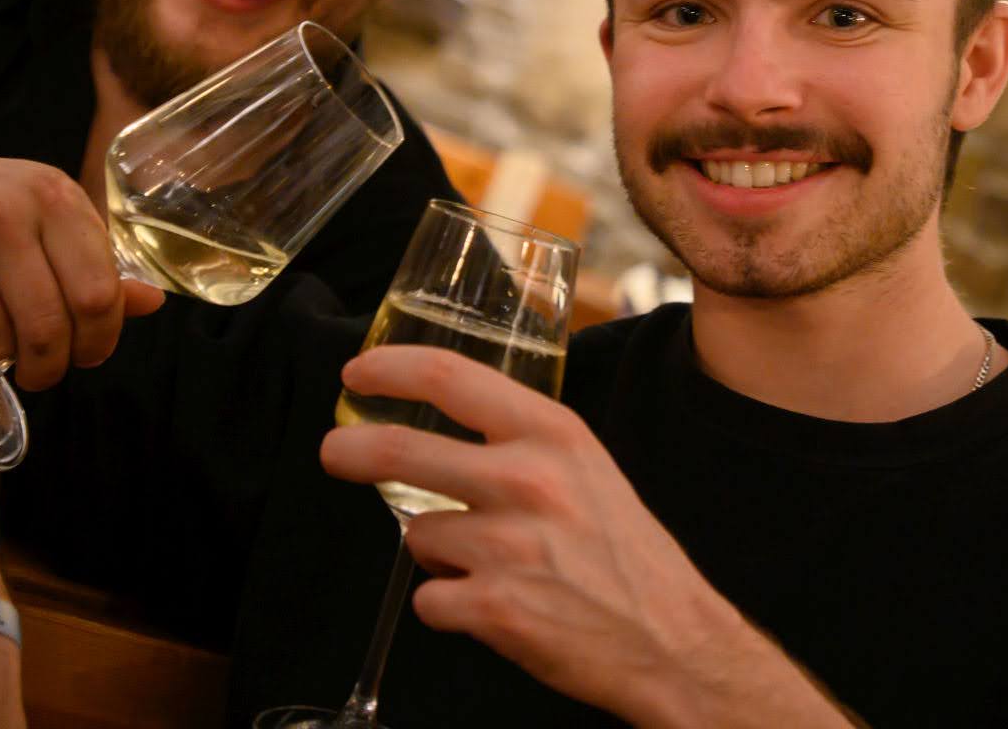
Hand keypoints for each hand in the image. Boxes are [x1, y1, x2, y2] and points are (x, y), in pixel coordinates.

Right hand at [0, 131, 162, 388]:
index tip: (90, 354)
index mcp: (52, 196)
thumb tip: (152, 304)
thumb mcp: (44, 213)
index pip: (99, 292)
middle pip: (48, 328)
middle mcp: (2, 215)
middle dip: (50, 367)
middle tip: (42, 371)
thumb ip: (97, 260)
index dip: (101, 339)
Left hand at [322, 346, 823, 727]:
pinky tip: (496, 608)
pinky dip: (451, 608)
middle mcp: (526, 478)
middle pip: (401, 449)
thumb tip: (448, 431)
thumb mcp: (586, 466)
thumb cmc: (627, 552)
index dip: (389, 368)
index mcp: (552, 432)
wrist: (672, 638)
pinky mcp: (493, 608)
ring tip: (493, 568)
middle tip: (334, 453)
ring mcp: (506, 545)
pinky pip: (429, 599)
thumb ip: (522, 442)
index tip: (357, 372)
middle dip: (351, 452)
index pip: (448, 376)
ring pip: (418, 535)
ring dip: (439, 553)